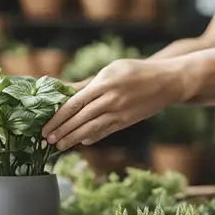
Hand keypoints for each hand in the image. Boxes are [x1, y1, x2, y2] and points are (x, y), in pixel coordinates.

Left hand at [42, 59, 187, 149]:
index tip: (47, 125)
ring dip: (73, 138)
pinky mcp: (127, 121)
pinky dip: (93, 137)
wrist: (167, 81)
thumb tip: (65, 91)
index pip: (75, 103)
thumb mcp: (111, 70)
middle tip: (47, 140)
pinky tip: (82, 142)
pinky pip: (106, 131)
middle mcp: (111, 99)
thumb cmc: (135, 71)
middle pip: (80, 118)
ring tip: (59, 145)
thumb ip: (89, 83)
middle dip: (62, 130)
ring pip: (91, 128)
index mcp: (104, 83)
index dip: (58, 116)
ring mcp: (119, 112)